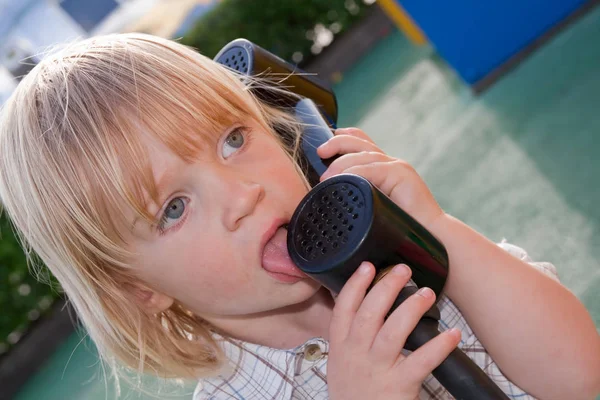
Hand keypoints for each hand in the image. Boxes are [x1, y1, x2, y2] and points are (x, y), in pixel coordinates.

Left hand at [317, 127, 443, 228]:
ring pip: (363, 155)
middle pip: (360, 143)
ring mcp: (397, 166)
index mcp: (384, 167)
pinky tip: (341, 180)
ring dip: (340, 165)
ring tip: (325, 178)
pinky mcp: (402, 174)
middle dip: (336, 143)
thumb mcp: (374, 206)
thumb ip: (359, 195)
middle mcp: (391, 163)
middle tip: (320, 151)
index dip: (343, 137)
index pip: (362, 142)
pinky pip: (371, 169)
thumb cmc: (402, 226)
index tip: (324, 142)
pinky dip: (354, 173)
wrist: (431, 236)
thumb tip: (331, 193)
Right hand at [327, 261, 460, 399]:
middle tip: (403, 270)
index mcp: (341, 347)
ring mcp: (376, 371)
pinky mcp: (398, 386)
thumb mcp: (342, 363)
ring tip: (427, 293)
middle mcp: (356, 355)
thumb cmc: (354, 393)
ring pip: (392, 332)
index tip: (368, 266)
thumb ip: (350, 337)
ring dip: (410, 309)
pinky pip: (421, 361)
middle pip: (369, 314)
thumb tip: (365, 304)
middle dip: (386, 287)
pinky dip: (438, 346)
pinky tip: (451, 334)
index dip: (355, 285)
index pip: (343, 309)